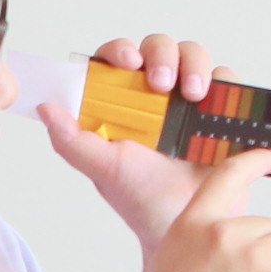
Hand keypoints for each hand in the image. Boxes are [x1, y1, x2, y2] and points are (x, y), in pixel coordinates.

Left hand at [39, 33, 219, 244]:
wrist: (186, 223)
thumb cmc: (141, 199)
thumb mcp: (102, 169)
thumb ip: (71, 140)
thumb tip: (45, 106)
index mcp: (121, 102)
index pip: (116, 60)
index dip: (119, 51)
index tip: (127, 63)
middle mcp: (154, 95)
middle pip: (157, 48)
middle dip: (161, 55)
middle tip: (162, 84)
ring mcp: (188, 100)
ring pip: (193, 55)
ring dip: (193, 64)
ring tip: (193, 95)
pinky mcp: (220, 109)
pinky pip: (225, 80)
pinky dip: (222, 82)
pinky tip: (211, 104)